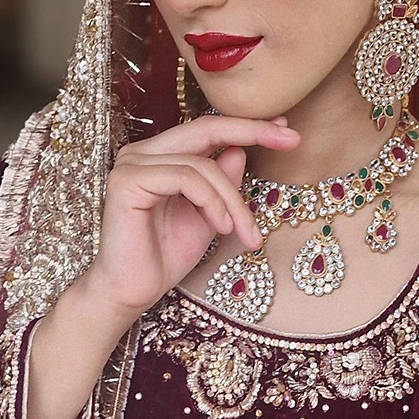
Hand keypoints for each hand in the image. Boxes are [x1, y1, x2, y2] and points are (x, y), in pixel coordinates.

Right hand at [81, 114, 299, 322]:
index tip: (286, 131)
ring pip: (202, 164)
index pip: (207, 129)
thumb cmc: (164, 257)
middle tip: (291, 140)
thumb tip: (241, 150)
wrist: (131, 292)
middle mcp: (142, 152)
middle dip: (253, 132)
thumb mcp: (209, 216)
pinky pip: (186, 178)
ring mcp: (132, 164)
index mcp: (159, 155)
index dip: (247, 125)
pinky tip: (221, 226)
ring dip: (233, 199)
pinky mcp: (127, 181)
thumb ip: (221, 184)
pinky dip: (212, 201)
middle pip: (206, 129)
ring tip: (243, 231)